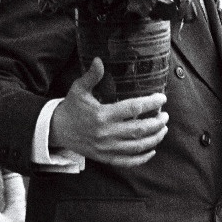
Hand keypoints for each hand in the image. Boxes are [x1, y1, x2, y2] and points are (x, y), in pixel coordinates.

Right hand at [49, 58, 168, 167]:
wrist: (55, 130)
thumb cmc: (71, 107)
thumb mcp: (79, 89)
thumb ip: (91, 76)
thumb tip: (99, 59)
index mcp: (102, 114)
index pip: (134, 108)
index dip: (151, 103)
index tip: (162, 98)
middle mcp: (106, 133)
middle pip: (139, 129)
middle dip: (157, 123)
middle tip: (166, 116)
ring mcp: (106, 147)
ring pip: (136, 146)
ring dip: (154, 138)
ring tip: (163, 129)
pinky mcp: (104, 157)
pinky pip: (127, 161)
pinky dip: (141, 158)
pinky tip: (151, 150)